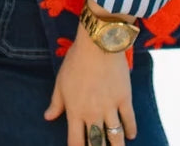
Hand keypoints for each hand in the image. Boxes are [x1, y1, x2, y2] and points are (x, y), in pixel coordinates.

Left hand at [44, 23, 136, 144]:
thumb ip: (56, 102)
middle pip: (97, 143)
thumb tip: (48, 117)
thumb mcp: (61, 81)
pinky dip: (131, 130)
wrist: (98, 43)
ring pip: (115, 138)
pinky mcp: (124, 98)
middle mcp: (93, 114)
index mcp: (75, 111)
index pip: (75, 142)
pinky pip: (129, 120)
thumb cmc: (76, 60)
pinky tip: (131, 136)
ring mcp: (110, 107)